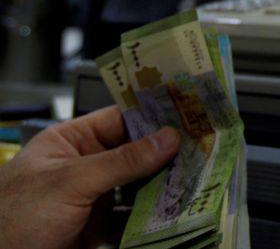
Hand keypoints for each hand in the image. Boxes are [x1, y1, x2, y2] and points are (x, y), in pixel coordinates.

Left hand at [0, 106, 179, 248]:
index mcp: (70, 142)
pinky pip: (133, 215)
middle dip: (165, 152)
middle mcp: (83, 166)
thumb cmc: (11, 219)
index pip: (119, 119)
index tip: (186, 112)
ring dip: (163, 184)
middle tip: (200, 146)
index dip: (152, 114)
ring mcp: (92, 198)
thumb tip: (166, 139)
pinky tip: (173, 208)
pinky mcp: (98, 228)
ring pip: (138, 185)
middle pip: (134, 152)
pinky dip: (153, 214)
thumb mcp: (70, 182)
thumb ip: (121, 161)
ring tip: (195, 175)